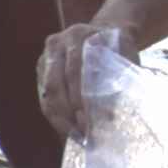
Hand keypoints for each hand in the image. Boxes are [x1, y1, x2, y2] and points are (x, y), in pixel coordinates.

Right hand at [38, 25, 137, 139]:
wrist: (108, 31)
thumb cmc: (120, 49)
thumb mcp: (125, 56)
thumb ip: (119, 78)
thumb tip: (111, 116)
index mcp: (79, 36)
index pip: (75, 71)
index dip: (81, 98)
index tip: (91, 120)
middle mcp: (58, 42)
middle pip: (56, 83)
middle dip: (69, 112)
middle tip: (83, 132)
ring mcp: (47, 55)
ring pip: (47, 92)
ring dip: (60, 118)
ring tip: (75, 136)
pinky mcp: (41, 67)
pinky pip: (44, 95)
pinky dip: (56, 115)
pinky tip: (68, 130)